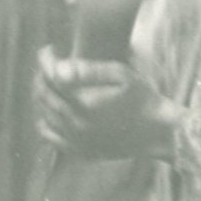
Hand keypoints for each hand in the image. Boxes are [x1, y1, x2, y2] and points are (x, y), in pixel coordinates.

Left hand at [35, 49, 171, 158]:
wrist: (158, 132)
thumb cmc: (142, 98)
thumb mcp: (121, 75)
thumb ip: (88, 70)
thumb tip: (58, 68)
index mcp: (84, 104)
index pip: (50, 76)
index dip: (45, 59)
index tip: (49, 49)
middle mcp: (75, 125)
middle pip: (43, 94)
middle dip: (42, 75)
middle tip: (50, 64)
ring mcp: (76, 141)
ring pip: (43, 113)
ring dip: (42, 94)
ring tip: (52, 82)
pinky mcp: (79, 151)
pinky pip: (49, 135)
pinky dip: (44, 119)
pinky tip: (53, 108)